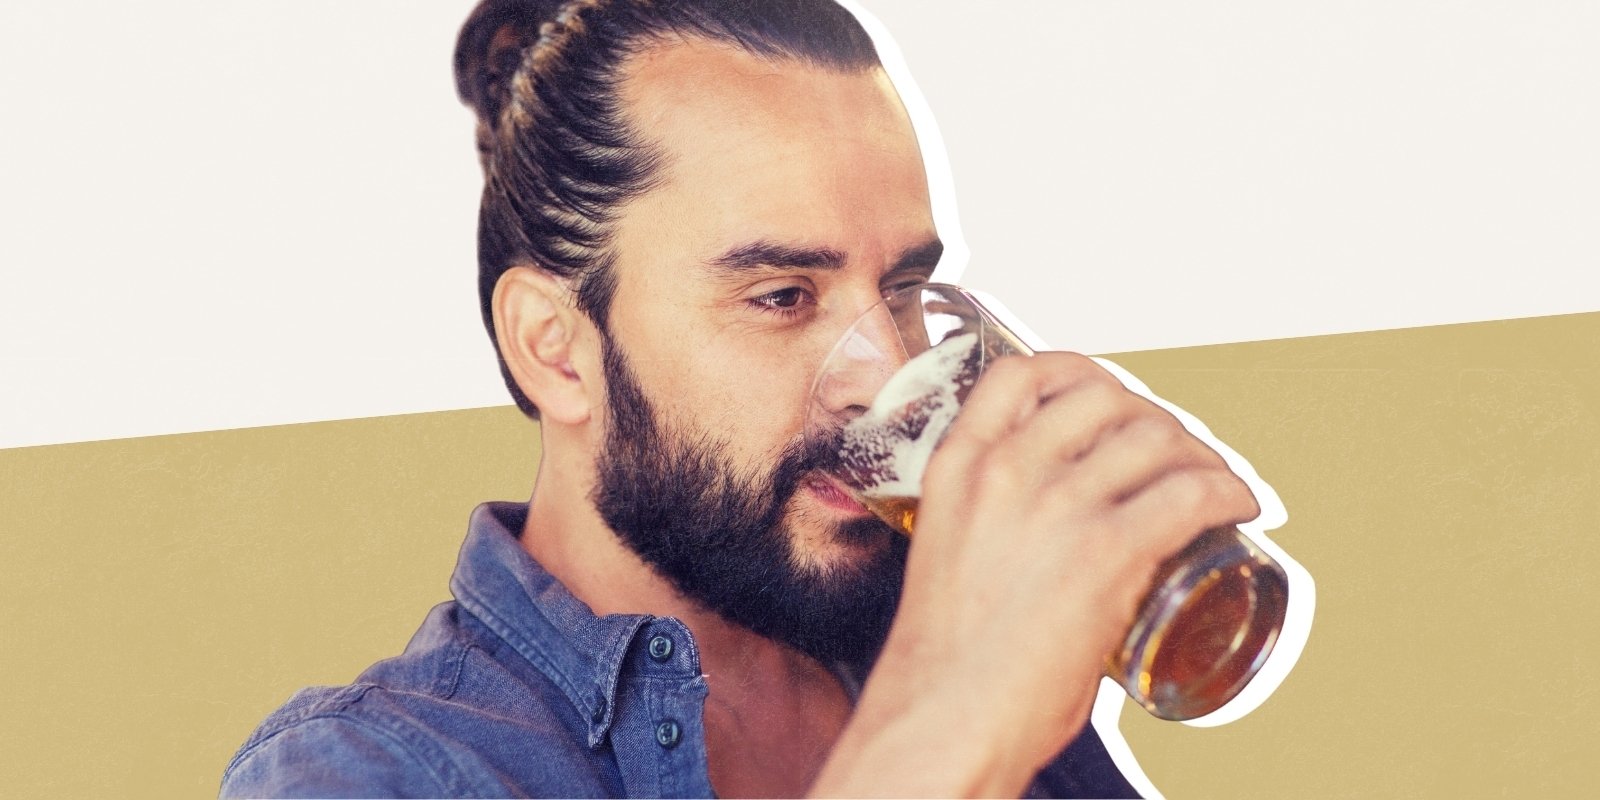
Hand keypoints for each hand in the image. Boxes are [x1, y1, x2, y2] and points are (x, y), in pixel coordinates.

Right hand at [813, 352, 1259, 796]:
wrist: (943, 718)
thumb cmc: (944, 664)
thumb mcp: (949, 554)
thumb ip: (992, 524)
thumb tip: (1049, 533)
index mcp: (957, 469)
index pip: (1017, 375)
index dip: (1074, 372)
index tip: (1103, 393)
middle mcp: (1007, 472)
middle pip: (1102, 396)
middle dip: (1149, 414)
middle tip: (1170, 447)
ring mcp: (1057, 506)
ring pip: (1154, 437)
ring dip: (1198, 452)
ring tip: (1212, 477)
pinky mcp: (1107, 550)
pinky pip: (1191, 494)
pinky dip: (1228, 492)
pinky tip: (1238, 506)